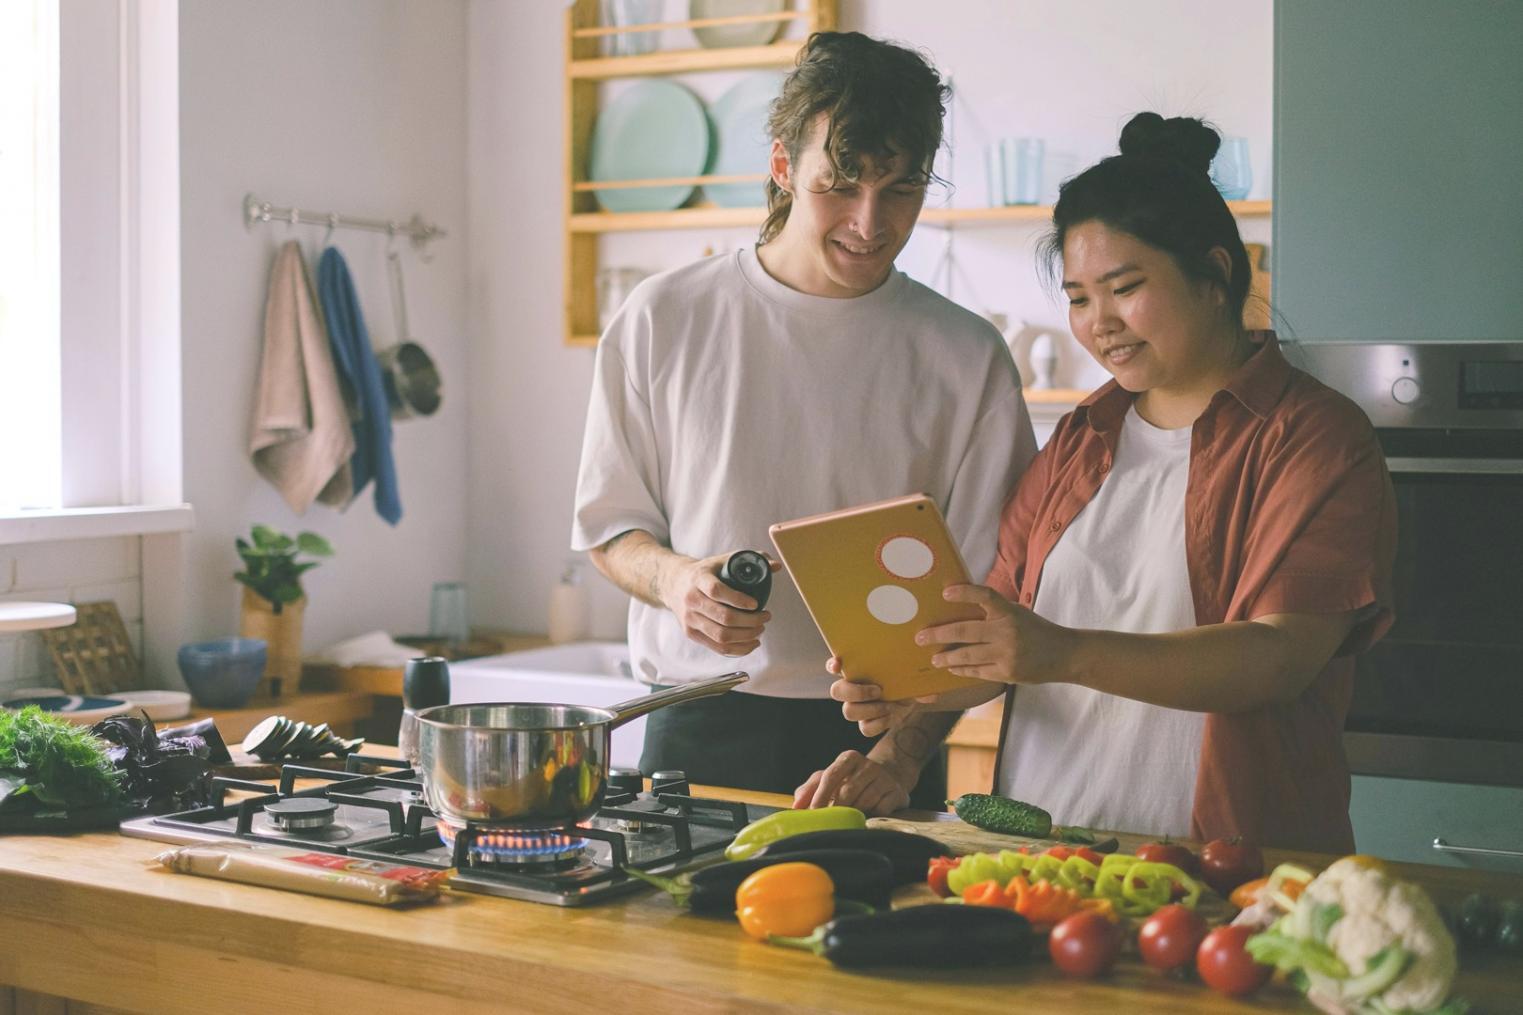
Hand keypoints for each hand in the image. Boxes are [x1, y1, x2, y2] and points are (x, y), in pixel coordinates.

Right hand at [661, 551, 779, 656]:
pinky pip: (718, 647)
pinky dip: (739, 649)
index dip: (738, 599)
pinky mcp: (691, 633)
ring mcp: (690, 619)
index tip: (756, 603)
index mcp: (698, 579)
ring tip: (761, 629)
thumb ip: (750, 559)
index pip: (717, 591)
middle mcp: (691, 600)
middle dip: (750, 621)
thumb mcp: (722, 560)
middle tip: (766, 616)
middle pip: (723, 617)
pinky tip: (752, 643)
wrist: (673, 584)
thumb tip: (777, 566)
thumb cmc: (705, 572)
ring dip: (747, 636)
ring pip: (722, 636)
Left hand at [792, 750, 913, 815]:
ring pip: (864, 803)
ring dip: (853, 815)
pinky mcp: (897, 793)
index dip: (820, 796)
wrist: (890, 775)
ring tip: (847, 821)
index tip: (813, 812)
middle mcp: (868, 765)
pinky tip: (866, 819)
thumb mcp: (830, 777)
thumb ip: (810, 788)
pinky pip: (880, 810)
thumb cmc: (852, 779)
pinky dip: (870, 817)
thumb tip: (796, 805)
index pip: (830, 776)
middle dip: (835, 810)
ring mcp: (884, 778)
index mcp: (848, 758)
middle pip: (847, 792)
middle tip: (828, 823)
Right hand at [824, 656, 935, 736]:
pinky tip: (892, 716)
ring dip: (871, 709)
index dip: (832, 665)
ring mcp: (856, 706)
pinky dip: (880, 724)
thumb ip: (917, 681)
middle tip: (879, 690)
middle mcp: (851, 688)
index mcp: (856, 670)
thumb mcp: (909, 675)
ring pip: (848, 711)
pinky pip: (865, 728)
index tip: (838, 665)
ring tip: (890, 706)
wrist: (909, 699)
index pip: (834, 665)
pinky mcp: (865, 723)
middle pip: (836, 691)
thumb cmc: (903, 679)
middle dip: (856, 691)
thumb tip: (930, 695)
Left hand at [916, 584, 1073, 683]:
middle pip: (965, 630)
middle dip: (939, 634)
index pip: (984, 596)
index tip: (945, 593)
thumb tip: (959, 609)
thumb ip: (994, 612)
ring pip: (967, 655)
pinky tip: (952, 668)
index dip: (964, 593)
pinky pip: (978, 671)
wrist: (1064, 655)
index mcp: (1009, 611)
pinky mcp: (1007, 673)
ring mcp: (1006, 654)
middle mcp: (1007, 631)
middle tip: (920, 637)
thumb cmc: (1036, 630)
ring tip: (933, 659)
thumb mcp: (1018, 613)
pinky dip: (963, 669)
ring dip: (947, 657)